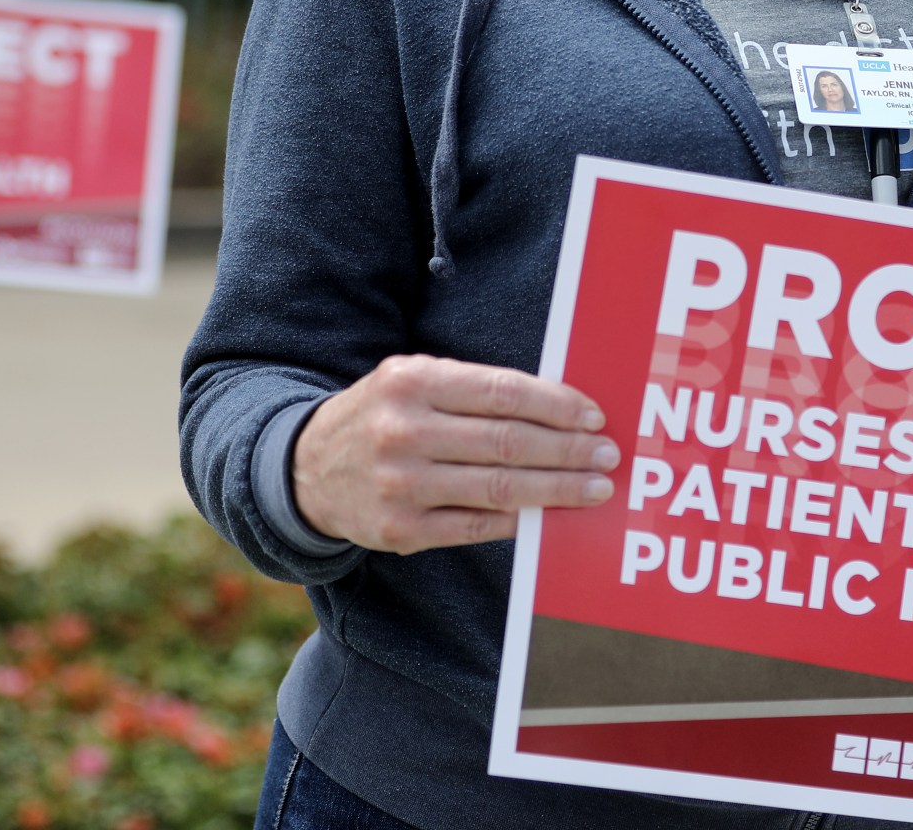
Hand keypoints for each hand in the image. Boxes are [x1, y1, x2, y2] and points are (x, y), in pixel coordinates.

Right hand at [293, 355, 617, 553]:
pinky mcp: (400, 531)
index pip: (502, 392)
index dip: (556, 405)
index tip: (594, 416)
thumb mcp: (413, 380)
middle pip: (507, 442)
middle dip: (568, 450)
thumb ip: (474, 389)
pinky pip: (476, 526)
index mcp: (411, 381)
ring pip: (498, 488)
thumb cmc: (382, 415)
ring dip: (557, 490)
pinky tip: (549, 515)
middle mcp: (403, 432)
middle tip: (608, 455)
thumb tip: (558, 408)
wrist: (305, 469)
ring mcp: (401, 486)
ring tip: (594, 488)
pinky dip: (519, 521)